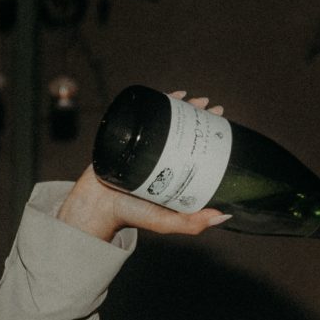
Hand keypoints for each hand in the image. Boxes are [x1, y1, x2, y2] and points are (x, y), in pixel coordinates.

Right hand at [55, 92, 233, 241]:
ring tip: (192, 98)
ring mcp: (142, 145)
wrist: (95, 208)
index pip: (194, 145)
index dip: (208, 131)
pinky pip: (141, 115)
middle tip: (211, 107)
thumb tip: (223, 215)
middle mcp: (159, 155)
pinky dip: (154, 102)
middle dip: (198, 113)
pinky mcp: (124, 136)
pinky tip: (166, 95)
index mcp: (172, 170)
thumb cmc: (131, 216)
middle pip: (182, 128)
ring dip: (180, 104)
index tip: (221, 121)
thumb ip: (192, 223)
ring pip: (164, 118)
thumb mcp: (166, 222)